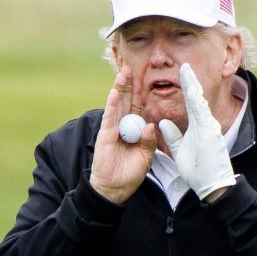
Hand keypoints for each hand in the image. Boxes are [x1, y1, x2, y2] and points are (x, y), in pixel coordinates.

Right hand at [90, 65, 156, 203]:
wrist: (115, 189)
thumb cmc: (130, 174)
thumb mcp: (146, 157)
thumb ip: (149, 141)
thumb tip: (150, 125)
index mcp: (134, 130)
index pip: (137, 107)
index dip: (140, 93)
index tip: (144, 77)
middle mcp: (123, 126)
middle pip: (126, 101)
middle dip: (129, 84)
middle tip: (132, 66)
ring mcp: (113, 129)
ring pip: (117, 104)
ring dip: (120, 87)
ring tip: (123, 72)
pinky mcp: (105, 134)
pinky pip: (109, 116)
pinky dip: (112, 104)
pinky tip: (114, 92)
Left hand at [158, 63, 235, 201]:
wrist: (212, 185)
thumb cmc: (199, 170)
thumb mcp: (179, 150)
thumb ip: (172, 136)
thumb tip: (162, 123)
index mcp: (197, 127)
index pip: (188, 104)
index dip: (184, 89)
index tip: (180, 75)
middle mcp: (205, 124)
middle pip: (195, 99)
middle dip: (190, 82)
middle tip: (185, 66)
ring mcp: (209, 128)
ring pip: (200, 103)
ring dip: (194, 87)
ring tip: (188, 72)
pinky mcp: (210, 134)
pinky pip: (202, 116)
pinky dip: (198, 103)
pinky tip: (193, 91)